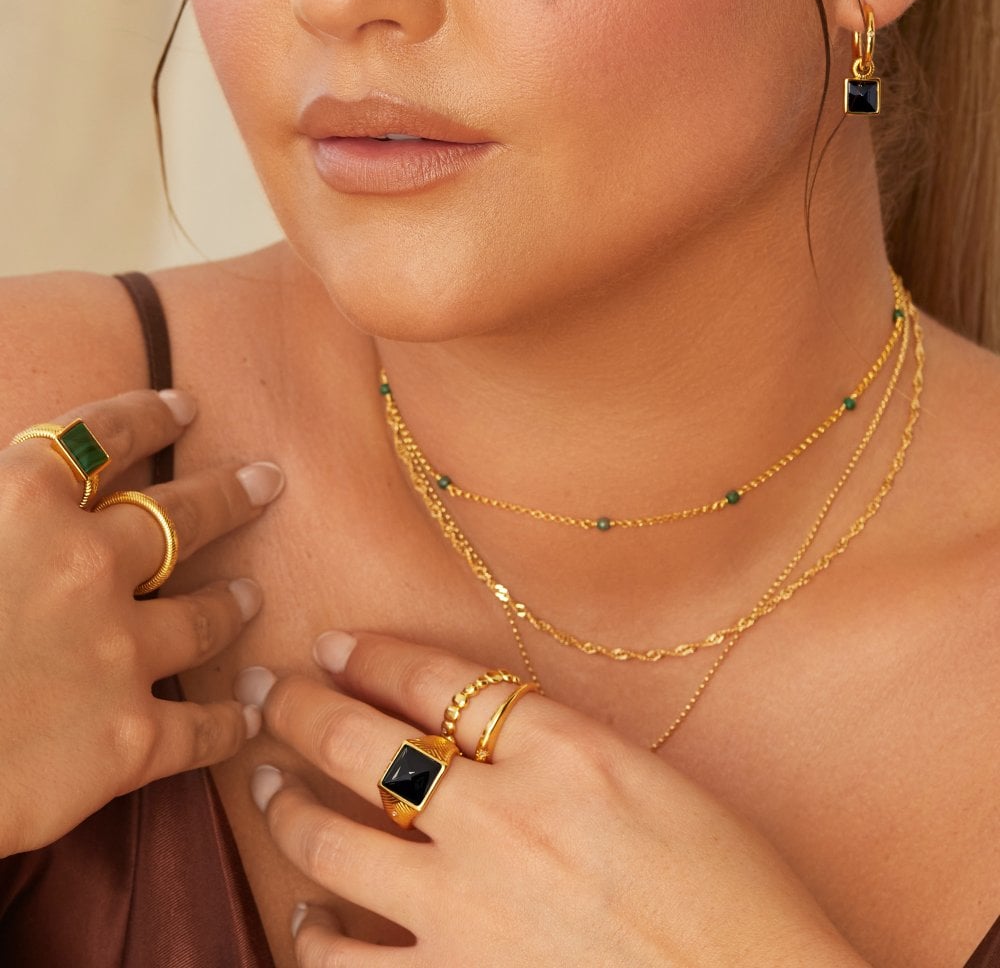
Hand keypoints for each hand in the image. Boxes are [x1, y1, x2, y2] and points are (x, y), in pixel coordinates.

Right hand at [0, 389, 283, 855]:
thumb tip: (14, 487)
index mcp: (21, 504)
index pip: (101, 438)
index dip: (146, 417)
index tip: (184, 406)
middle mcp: (87, 566)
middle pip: (181, 517)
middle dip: (230, 495)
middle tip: (267, 481)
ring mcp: (117, 652)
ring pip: (202, 616)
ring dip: (230, 603)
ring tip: (251, 595)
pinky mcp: (129, 739)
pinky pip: (199, 728)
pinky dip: (227, 724)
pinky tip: (246, 717)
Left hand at [243, 632, 869, 966]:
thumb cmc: (739, 899)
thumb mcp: (661, 787)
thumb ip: (567, 750)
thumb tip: (488, 732)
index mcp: (568, 753)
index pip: (440, 680)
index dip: (376, 655)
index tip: (336, 645)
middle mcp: (506, 817)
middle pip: (367, 742)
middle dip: (303, 709)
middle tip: (268, 694)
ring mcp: (471, 910)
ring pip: (334, 840)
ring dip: (286, 806)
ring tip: (264, 784)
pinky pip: (348, 960)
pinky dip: (314, 932)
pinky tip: (304, 917)